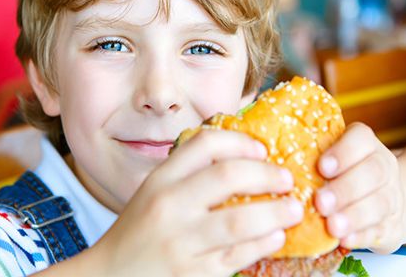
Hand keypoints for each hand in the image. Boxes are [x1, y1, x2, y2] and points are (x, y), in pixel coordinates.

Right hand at [90, 129, 304, 276]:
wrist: (112, 276)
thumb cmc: (140, 232)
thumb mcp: (155, 193)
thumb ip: (189, 176)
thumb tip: (247, 159)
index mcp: (160, 180)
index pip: (205, 144)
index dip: (241, 142)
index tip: (262, 149)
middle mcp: (169, 206)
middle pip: (228, 176)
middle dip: (267, 174)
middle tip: (287, 179)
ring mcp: (181, 242)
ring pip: (240, 219)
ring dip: (276, 212)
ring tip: (294, 209)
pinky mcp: (194, 272)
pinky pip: (238, 255)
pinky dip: (264, 244)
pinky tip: (276, 237)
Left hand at [314, 123, 405, 252]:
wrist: (386, 202)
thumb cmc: (346, 176)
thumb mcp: (335, 160)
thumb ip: (311, 156)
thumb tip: (269, 157)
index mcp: (366, 146)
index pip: (361, 139)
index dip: (343, 152)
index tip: (322, 168)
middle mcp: (383, 167)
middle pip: (374, 172)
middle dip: (345, 189)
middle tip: (321, 202)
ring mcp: (391, 197)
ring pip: (379, 203)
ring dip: (354, 216)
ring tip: (332, 226)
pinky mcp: (392, 226)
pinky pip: (380, 230)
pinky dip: (362, 236)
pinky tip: (344, 240)